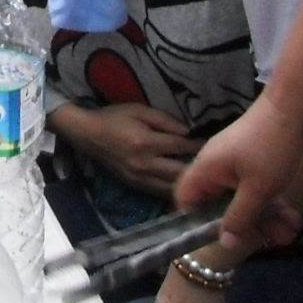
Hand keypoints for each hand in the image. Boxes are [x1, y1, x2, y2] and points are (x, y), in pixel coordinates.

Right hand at [57, 102, 201, 193]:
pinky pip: (161, 193)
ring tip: (205, 177)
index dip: (200, 145)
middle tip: (215, 164)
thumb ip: (165, 120)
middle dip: (200, 168)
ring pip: (173, 188)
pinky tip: (187, 186)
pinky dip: (175, 190)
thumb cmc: (114, 117)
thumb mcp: (139, 110)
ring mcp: (140, 178)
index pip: (181, 147)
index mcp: (146, 142)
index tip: (215, 144)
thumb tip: (189, 132)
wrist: (88, 135)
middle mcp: (144, 164)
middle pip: (181, 172)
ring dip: (190, 183)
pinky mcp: (136, 186)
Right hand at [174, 98, 302, 256]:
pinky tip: (291, 216)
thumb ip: (240, 218)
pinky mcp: (253, 162)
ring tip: (289, 228)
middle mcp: (216, 168)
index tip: (217, 234)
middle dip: (246, 224)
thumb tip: (224, 243)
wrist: (294, 108)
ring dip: (264, 217)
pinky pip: (255, 190)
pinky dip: (270, 203)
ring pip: (243, 200)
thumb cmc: (270, 148)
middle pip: (220, 205)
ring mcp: (235, 165)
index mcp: (206, 170)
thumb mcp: (257, 189)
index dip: (194, 219)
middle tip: (270, 237)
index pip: (185, 198)